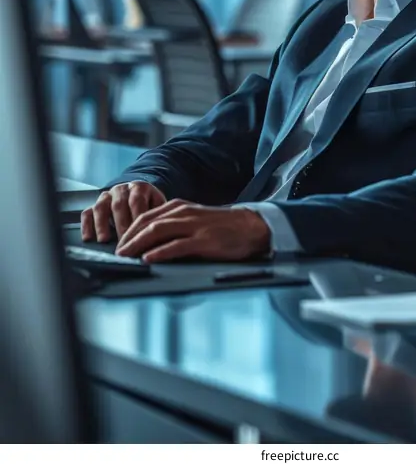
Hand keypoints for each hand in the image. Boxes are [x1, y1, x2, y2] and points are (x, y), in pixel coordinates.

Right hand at [81, 181, 166, 242]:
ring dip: (102, 224)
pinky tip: (88, 238)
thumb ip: (159, 216)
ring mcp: (106, 196)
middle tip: (124, 242)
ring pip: (101, 207)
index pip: (137, 201)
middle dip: (121, 224)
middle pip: (119, 205)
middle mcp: (121, 189)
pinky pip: (87, 212)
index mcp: (139, 188)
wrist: (138, 195)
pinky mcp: (94, 205)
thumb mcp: (159, 206)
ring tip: (104, 241)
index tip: (139, 235)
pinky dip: (86, 225)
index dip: (137, 218)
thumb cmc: (150, 206)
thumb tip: (162, 236)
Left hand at [114, 200, 270, 262]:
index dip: (129, 230)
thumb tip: (149, 241)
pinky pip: (176, 245)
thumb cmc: (220, 226)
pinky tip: (148, 258)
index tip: (118, 243)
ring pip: (158, 231)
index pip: (146, 216)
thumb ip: (174, 225)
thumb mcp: (193, 219)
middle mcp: (183, 213)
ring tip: (126, 256)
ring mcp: (193, 226)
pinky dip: (159, 252)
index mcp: (179, 207)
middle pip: (147, 222)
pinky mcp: (203, 241)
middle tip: (116, 252)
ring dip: (138, 244)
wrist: (249, 227)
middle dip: (128, 238)